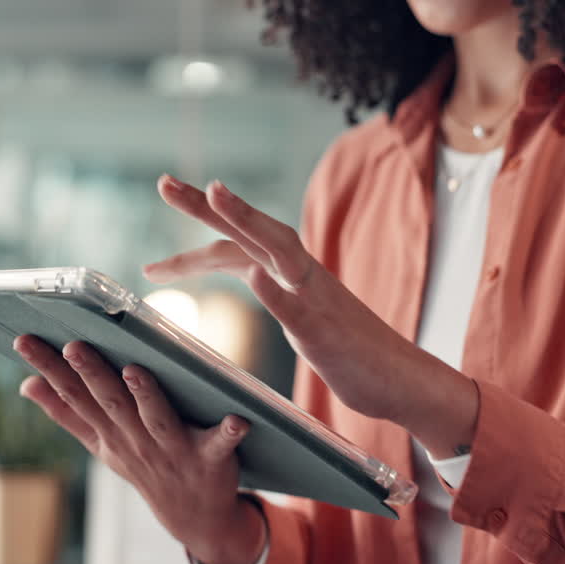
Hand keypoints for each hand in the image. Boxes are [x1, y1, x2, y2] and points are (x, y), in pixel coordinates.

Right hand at [14, 335, 265, 563]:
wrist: (194, 516)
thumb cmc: (146, 465)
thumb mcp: (102, 444)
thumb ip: (67, 414)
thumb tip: (27, 385)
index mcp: (109, 433)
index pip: (73, 396)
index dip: (48, 369)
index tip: (24, 340)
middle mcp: (136, 441)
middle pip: (111, 403)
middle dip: (91, 375)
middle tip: (74, 345)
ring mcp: (173, 451)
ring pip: (156, 420)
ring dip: (147, 396)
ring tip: (135, 371)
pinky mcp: (211, 458)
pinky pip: (220, 444)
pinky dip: (228, 432)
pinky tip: (237, 419)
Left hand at [146, 175, 478, 458]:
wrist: (400, 380)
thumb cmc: (350, 351)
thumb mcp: (301, 313)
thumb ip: (277, 288)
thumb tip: (250, 271)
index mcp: (291, 273)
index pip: (237, 239)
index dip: (203, 216)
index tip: (168, 189)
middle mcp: (302, 275)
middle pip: (250, 230)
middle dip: (207, 205)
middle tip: (164, 182)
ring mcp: (315, 300)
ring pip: (278, 249)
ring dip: (245, 219)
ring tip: (213, 192)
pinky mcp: (326, 332)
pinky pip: (299, 309)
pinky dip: (277, 291)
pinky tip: (256, 275)